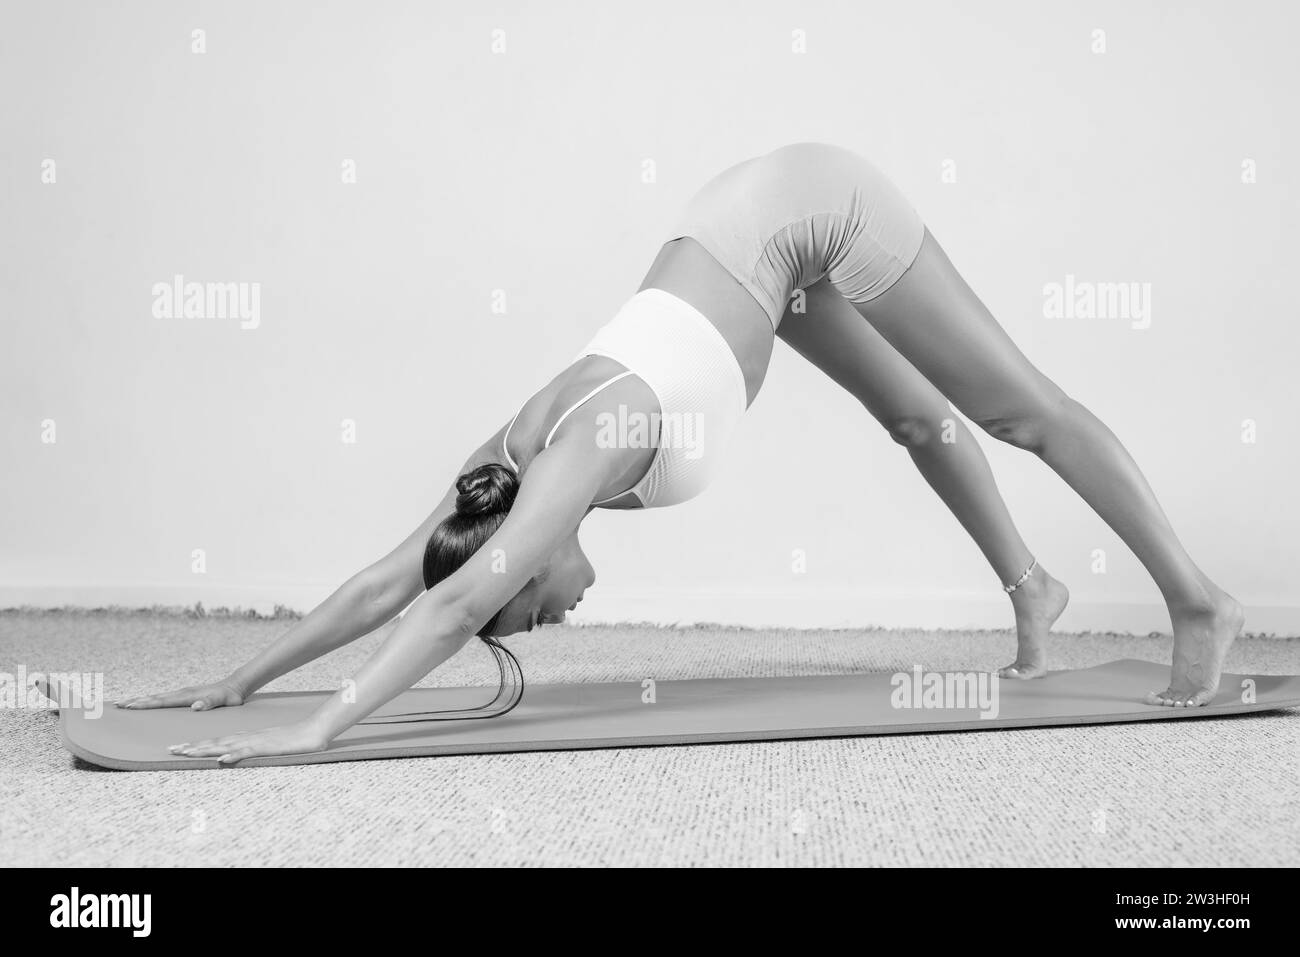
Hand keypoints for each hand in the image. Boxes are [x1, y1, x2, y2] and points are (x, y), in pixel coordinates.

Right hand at [117, 680, 245, 711]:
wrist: (235, 686)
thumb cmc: (230, 696)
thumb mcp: (223, 701)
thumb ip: (211, 703)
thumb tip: (195, 707)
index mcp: (187, 696)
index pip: (162, 701)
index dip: (145, 704)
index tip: (129, 705)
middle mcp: (182, 693)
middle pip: (154, 698)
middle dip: (136, 701)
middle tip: (116, 705)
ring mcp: (182, 694)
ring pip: (157, 697)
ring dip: (140, 700)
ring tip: (123, 704)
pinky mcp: (184, 696)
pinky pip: (164, 699)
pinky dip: (151, 701)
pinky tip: (146, 704)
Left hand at [169, 721, 328, 764]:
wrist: (315, 730)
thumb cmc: (294, 740)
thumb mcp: (269, 747)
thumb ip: (252, 750)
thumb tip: (234, 757)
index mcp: (246, 738)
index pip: (217, 741)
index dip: (197, 745)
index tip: (179, 748)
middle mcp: (247, 738)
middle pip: (215, 742)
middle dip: (192, 746)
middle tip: (171, 749)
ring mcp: (257, 742)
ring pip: (226, 745)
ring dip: (205, 749)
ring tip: (186, 752)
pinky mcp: (268, 747)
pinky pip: (248, 752)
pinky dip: (234, 755)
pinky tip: (222, 759)